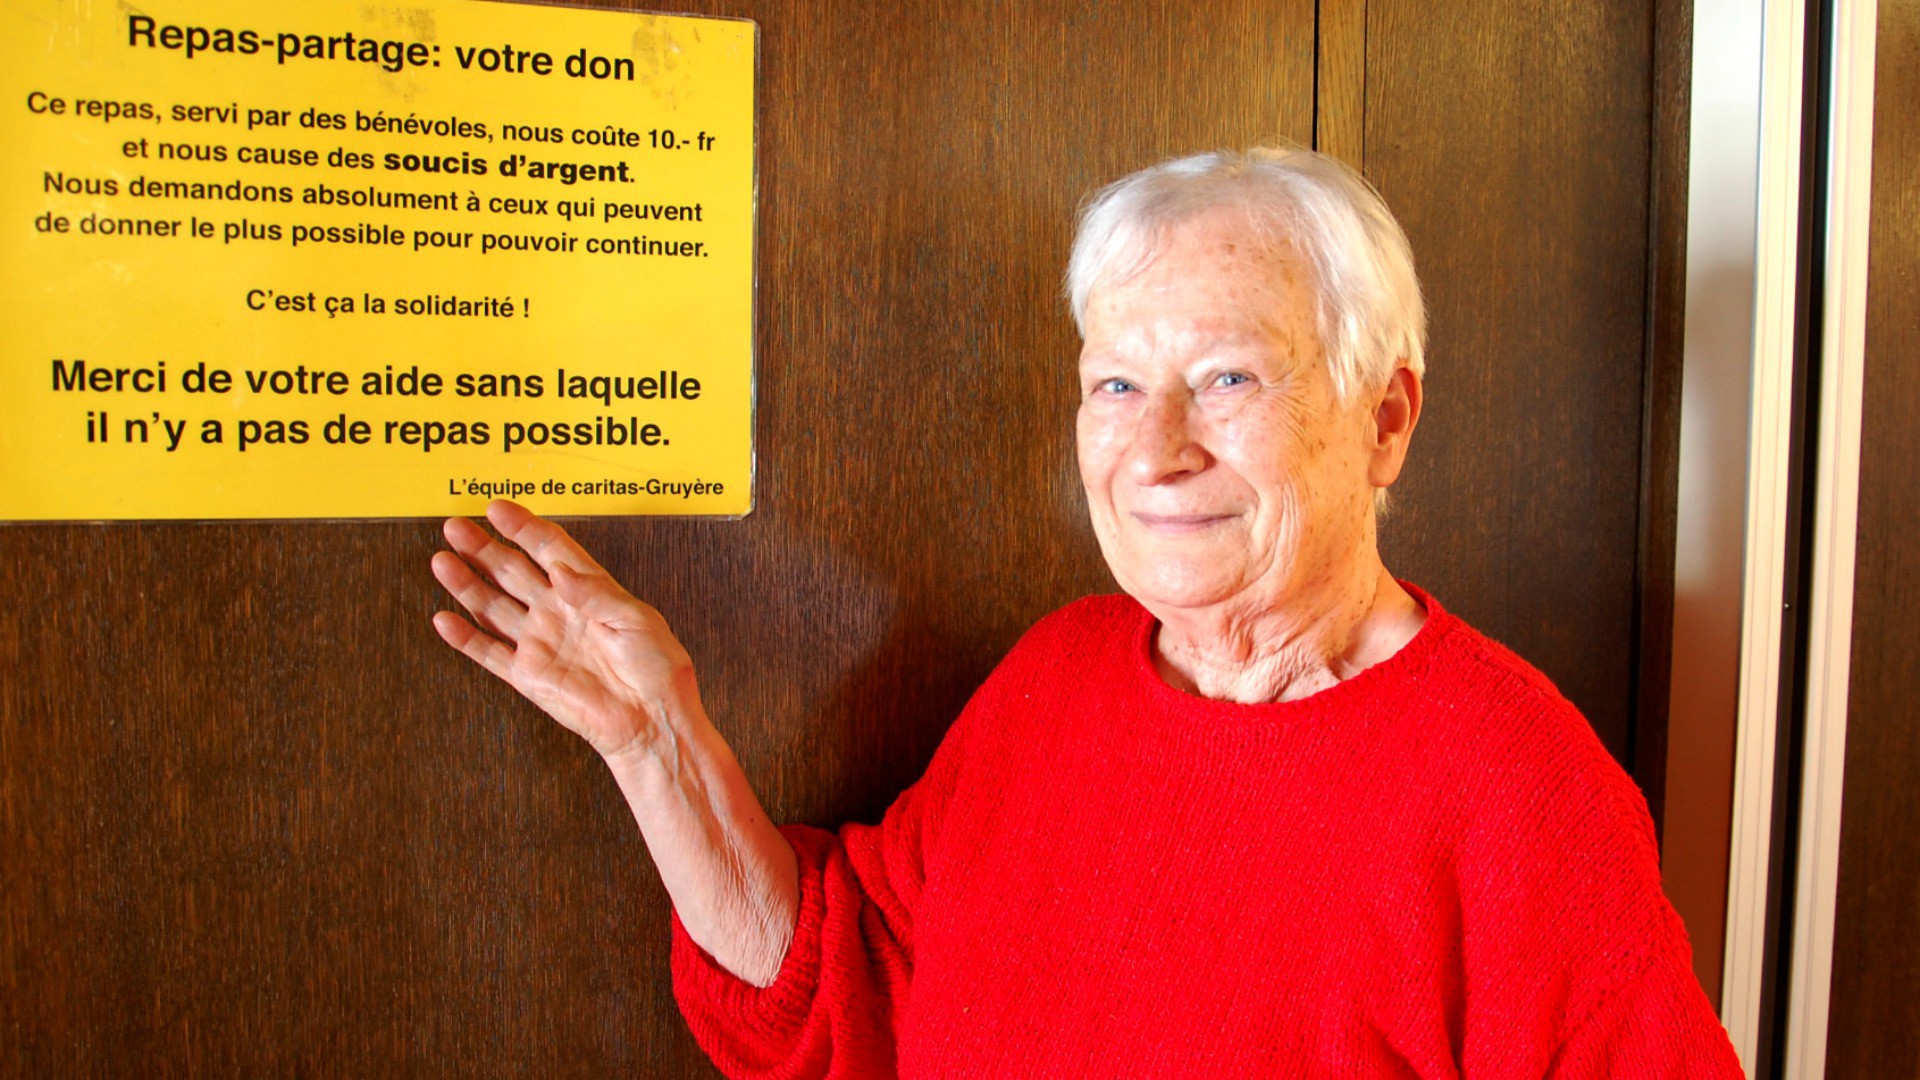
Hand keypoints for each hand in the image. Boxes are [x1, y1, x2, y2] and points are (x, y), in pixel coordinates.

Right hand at [431, 499, 696, 761]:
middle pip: (513, 570)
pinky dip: (465, 637)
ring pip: (493, 606)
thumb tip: (560, 570)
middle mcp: (559, 611)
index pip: (549, 549)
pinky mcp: (528, 674)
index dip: (522, 527)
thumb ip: (596, 593)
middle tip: (456, 527)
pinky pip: (489, 652)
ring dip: (467, 584)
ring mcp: (540, 641)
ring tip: (442, 560)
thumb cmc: (656, 668)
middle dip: (484, 548)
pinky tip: (444, 619)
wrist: (650, 718)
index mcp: (589, 590)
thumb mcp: (637, 619)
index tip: (496, 509)